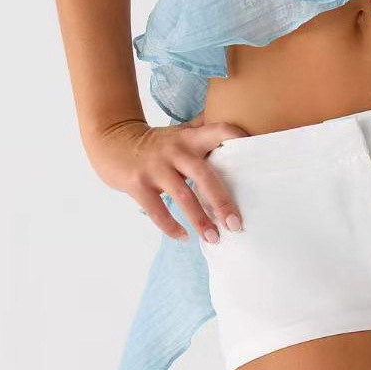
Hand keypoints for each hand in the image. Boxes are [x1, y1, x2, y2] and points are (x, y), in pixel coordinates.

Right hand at [88, 116, 252, 243]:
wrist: (111, 140)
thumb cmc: (154, 143)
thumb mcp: (179, 133)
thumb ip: (202, 135)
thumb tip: (236, 138)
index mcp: (190, 137)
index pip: (221, 131)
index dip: (240, 140)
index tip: (259, 160)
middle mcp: (175, 150)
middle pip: (205, 175)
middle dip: (222, 201)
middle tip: (236, 225)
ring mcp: (156, 167)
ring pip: (183, 196)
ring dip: (200, 220)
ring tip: (213, 238)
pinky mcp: (138, 183)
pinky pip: (157, 210)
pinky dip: (172, 226)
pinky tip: (183, 237)